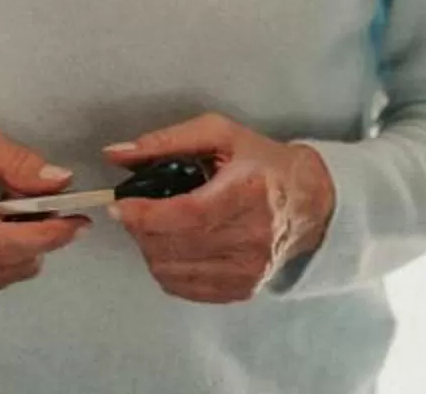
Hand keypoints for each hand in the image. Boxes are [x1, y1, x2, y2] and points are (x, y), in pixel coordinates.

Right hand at [0, 124, 86, 301]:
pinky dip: (11, 256)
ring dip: (27, 244)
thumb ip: (15, 161)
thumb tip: (59, 181)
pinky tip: (0, 230)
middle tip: (52, 205)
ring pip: (10, 272)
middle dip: (42, 234)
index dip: (46, 235)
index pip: (1, 241)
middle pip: (10, 259)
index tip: (76, 221)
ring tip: (17, 213)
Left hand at [106, 114, 335, 304]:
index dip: (147, 215)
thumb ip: (166, 142)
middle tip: (136, 211)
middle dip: (141, 229)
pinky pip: (184, 288)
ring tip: (156, 226)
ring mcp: (248, 270)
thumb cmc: (262, 164)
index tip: (121, 206)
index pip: (188, 214)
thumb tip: (115, 154)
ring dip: (151, 249)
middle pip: (176, 245)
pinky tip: (173, 245)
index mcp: (249, 191)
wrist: (310, 202)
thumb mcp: (220, 135)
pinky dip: (167, 268)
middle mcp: (252, 237)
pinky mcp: (243, 289)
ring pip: (173, 271)